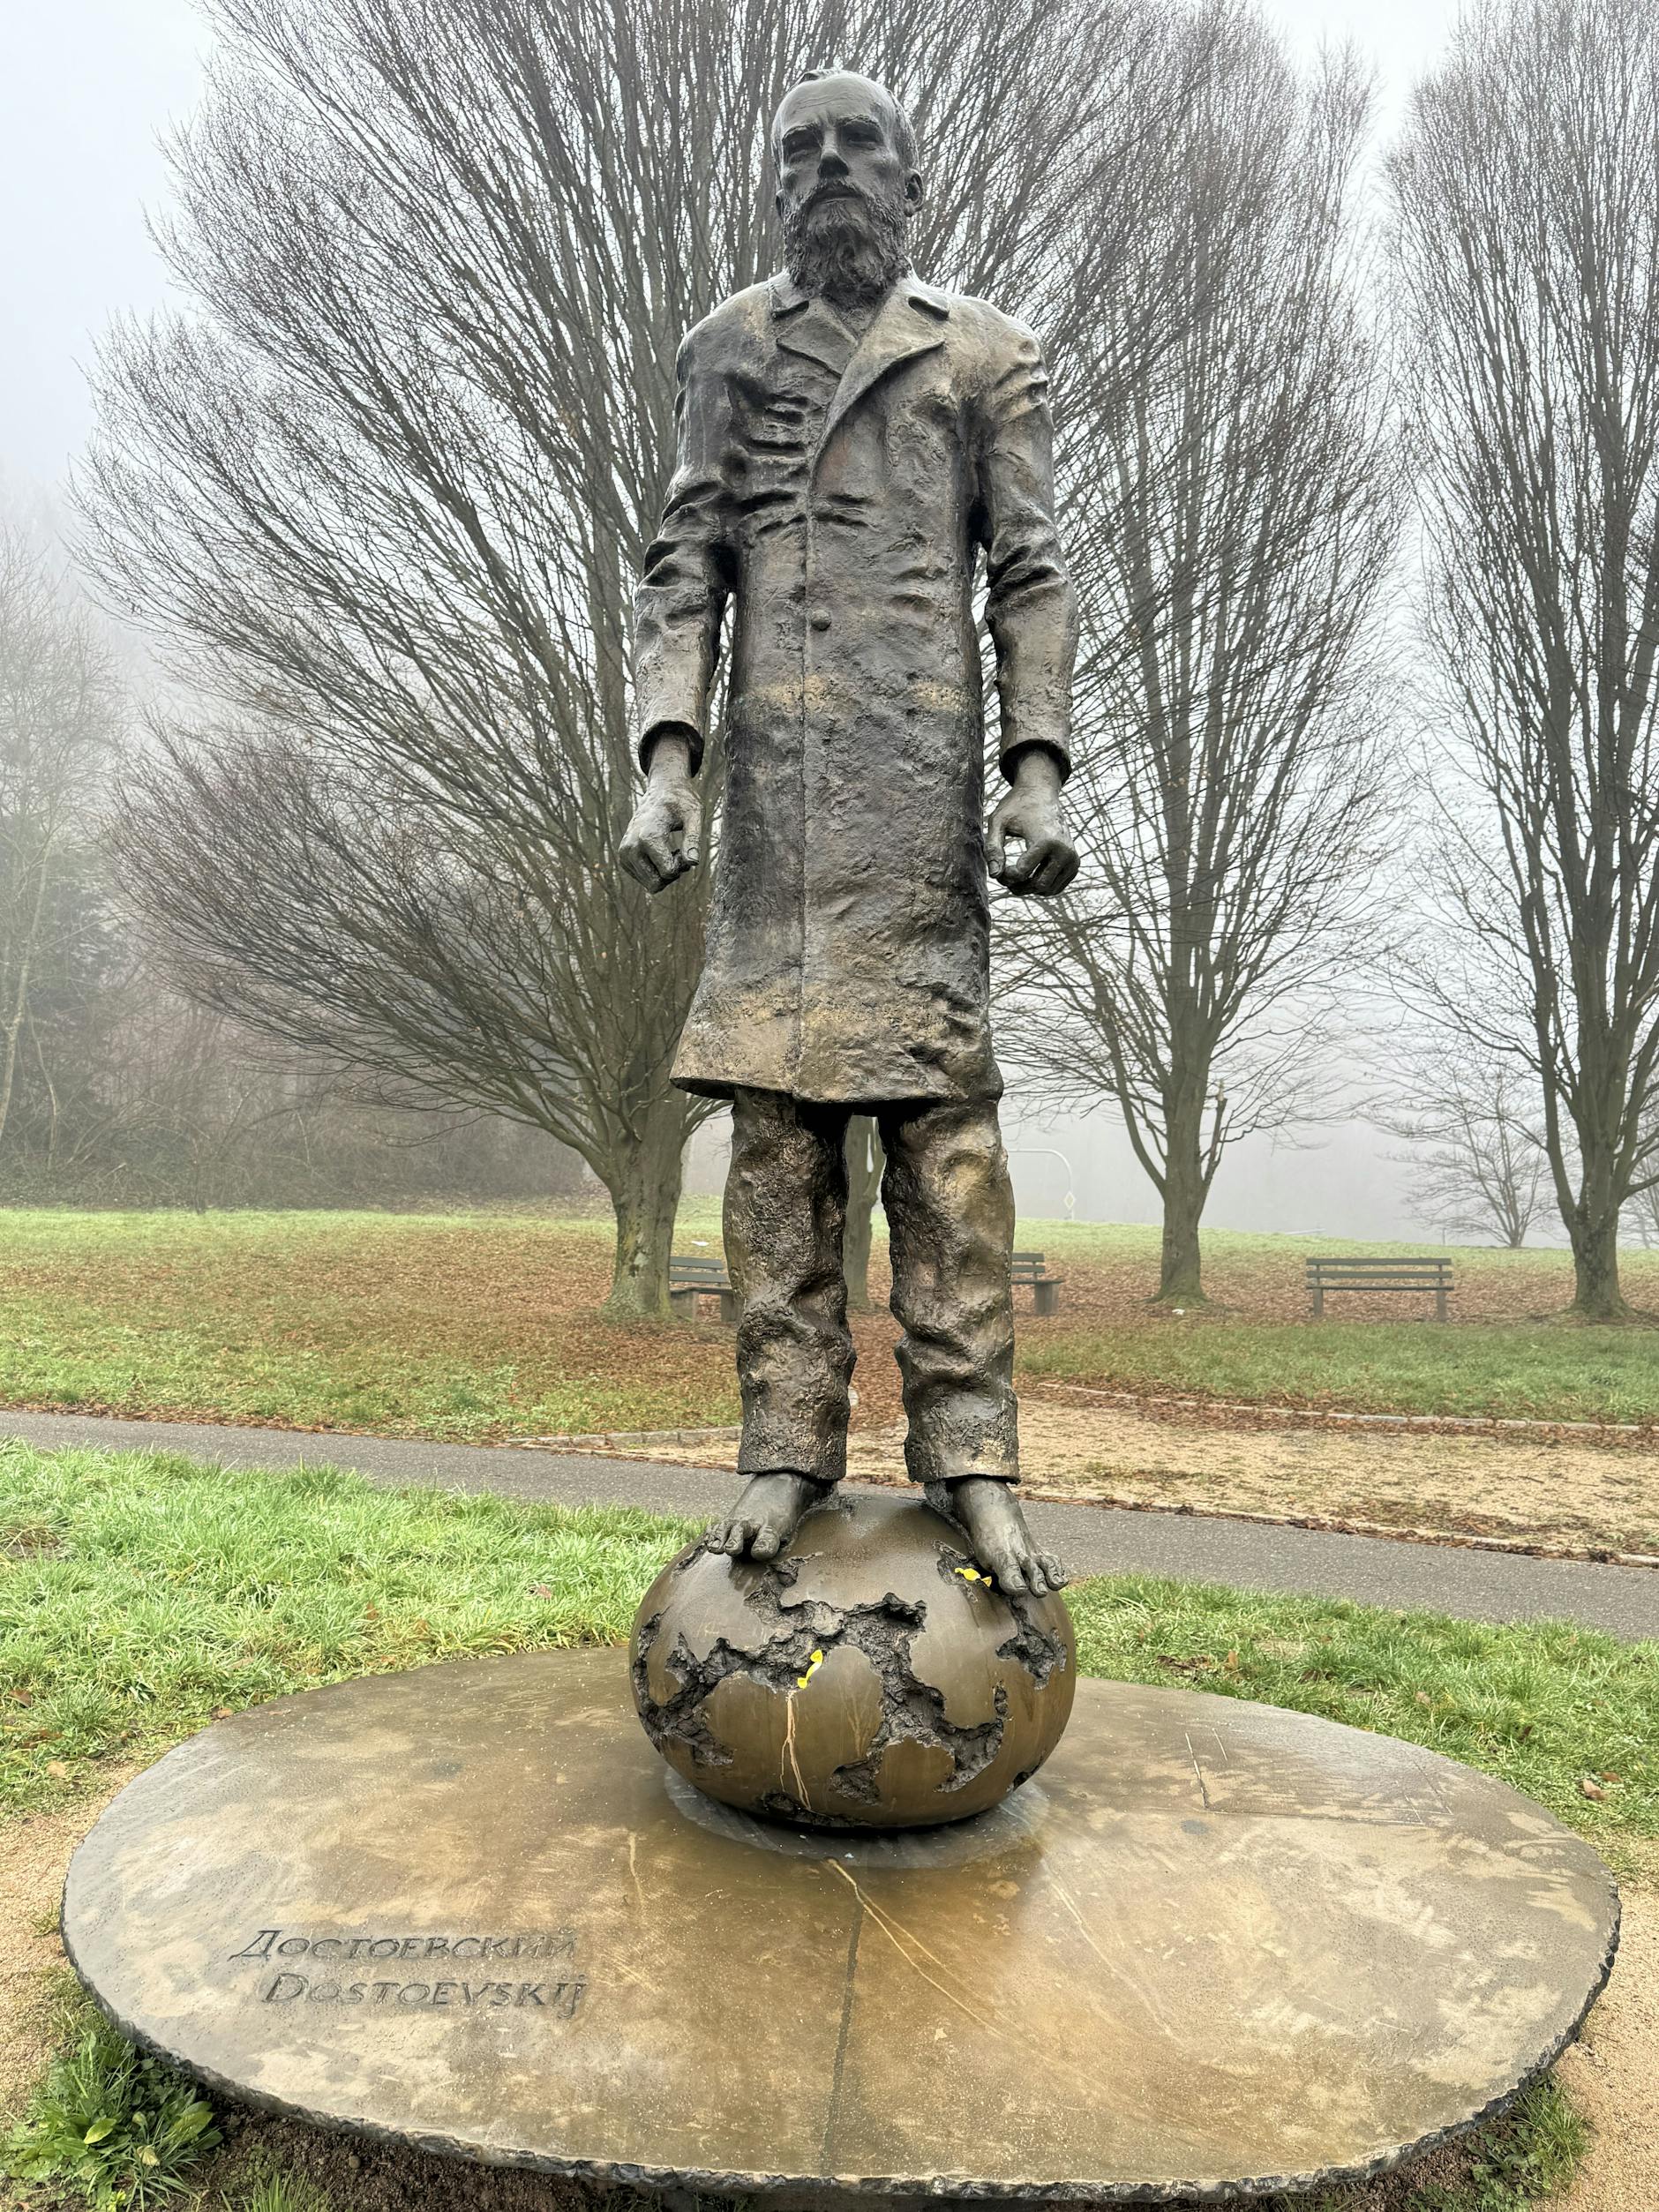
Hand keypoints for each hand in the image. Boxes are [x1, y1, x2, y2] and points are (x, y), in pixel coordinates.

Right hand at [620, 730, 699, 893]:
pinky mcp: (623, 858)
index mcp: (647, 836)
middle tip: (680, 852)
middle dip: (673, 873)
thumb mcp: (694, 815)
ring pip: (650, 885)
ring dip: (664, 872)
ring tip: (670, 850)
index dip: (683, 865)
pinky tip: (660, 852)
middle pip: (657, 883)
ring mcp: (624, 853)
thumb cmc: (680, 802)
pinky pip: (644, 880)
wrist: (660, 791)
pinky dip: (655, 871)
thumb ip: (693, 839)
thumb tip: (693, 863)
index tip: (686, 848)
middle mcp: (631, 846)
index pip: (668, 872)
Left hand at [987, 746, 1077, 896]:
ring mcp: (1072, 858)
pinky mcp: (1075, 864)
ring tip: (1014, 874)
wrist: (1042, 794)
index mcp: (1046, 840)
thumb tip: (995, 875)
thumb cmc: (1016, 807)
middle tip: (1004, 875)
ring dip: (1028, 888)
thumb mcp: (998, 822)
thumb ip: (993, 848)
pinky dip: (1040, 886)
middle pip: (1038, 885)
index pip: (1022, 873)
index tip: (999, 865)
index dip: (1005, 875)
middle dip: (1017, 885)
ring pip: (1048, 890)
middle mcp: (1064, 851)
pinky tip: (1028, 873)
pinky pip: (1056, 887)